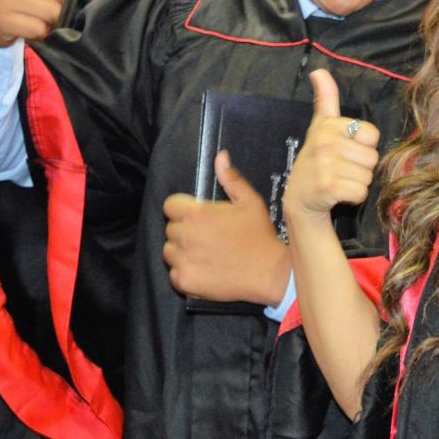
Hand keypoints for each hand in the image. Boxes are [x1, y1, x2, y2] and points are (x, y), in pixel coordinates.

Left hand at [161, 151, 289, 304]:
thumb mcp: (250, 202)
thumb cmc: (259, 236)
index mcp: (196, 214)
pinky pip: (175, 275)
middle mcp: (184, 236)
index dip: (182, 210)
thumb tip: (221, 157)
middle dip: (184, 231)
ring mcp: (182, 260)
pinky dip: (186, 273)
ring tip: (205, 254)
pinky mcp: (185, 281)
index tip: (196, 217)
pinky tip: (205, 270)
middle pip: (170, 229)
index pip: (170, 206)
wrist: (269, 273)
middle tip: (207, 237)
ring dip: (182, 252)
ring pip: (170, 253)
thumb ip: (231, 179)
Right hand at [282, 69, 379, 225]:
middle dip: (361, 167)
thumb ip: (326, 98)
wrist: (299, 197)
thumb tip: (319, 70)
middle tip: (341, 169)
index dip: (363, 145)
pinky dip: (354, 197)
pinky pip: (361, 192)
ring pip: (368, 176)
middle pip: (372, 158)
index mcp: (328, 126)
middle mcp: (325, 142)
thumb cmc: (316, 159)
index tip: (346, 148)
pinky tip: (339, 193)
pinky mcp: (328, 187)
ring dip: (358, 182)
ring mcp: (325, 165)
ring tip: (339, 180)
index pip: (371, 134)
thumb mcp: (320, 126)